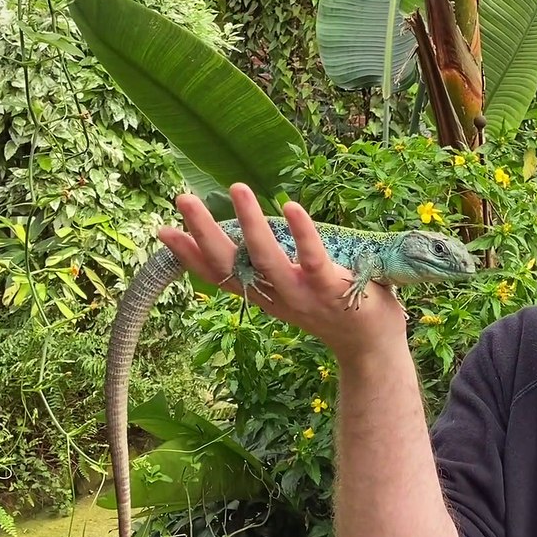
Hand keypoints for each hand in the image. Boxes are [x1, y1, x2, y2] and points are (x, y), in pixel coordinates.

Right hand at [158, 183, 408, 358]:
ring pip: (267, 258)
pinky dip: (301, 233)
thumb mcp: (295, 293)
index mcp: (265, 296)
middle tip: (182, 199)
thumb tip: (258, 237)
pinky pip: (313, 258)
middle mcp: (276, 297)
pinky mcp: (332, 289)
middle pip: (231, 264)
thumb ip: (276, 270)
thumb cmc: (337, 311)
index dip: (190, 255)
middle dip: (204, 232)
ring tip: (237, 188)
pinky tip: (290, 206)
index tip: (164, 230)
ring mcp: (302, 295)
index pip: (220, 275)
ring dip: (250, 223)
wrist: (372, 348)